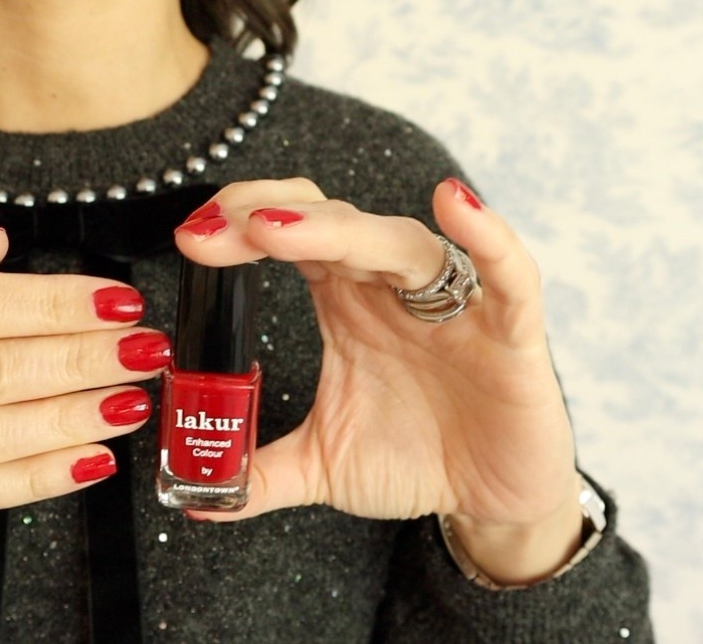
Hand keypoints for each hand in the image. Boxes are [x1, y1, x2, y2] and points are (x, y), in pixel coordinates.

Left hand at [175, 178, 583, 584]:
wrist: (490, 498)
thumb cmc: (415, 459)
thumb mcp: (322, 468)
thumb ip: (259, 474)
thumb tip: (193, 498)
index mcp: (344, 304)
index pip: (288, 239)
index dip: (241, 227)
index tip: (191, 238)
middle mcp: (392, 290)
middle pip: (333, 225)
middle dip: (273, 219)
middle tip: (218, 227)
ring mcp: (453, 305)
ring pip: (399, 243)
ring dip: (340, 230)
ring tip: (278, 229)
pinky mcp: (511, 332)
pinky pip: (508, 274)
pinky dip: (487, 237)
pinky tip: (453, 204)